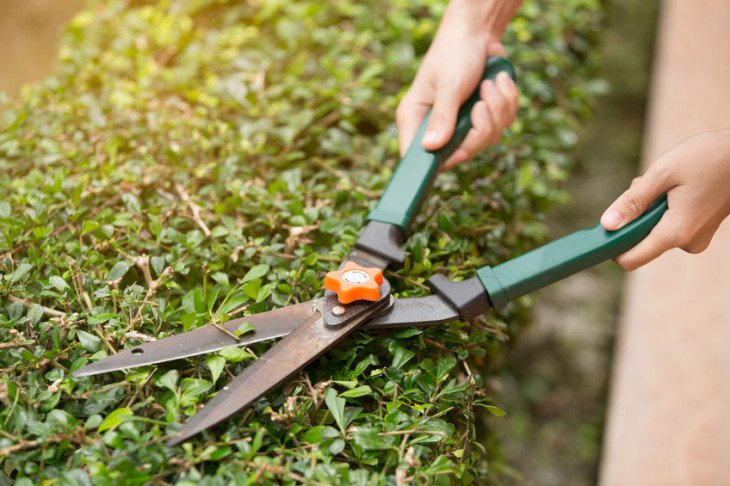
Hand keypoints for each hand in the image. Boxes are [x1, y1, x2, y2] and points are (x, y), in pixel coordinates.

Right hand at [396, 0, 519, 169]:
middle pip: (461, 154)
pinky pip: (503, 125)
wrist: (477, 33)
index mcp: (415, 120)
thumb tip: (431, 147)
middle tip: (482, 103)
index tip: (459, 152)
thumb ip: (442, 116)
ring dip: (498, 110)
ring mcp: (461, 125)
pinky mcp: (483, 118)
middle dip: (481, 129)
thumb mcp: (448, 84)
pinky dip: (507, 103)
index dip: (438, 162)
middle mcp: (436, 127)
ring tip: (491, 84)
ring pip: (487, 140)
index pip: (417, 158)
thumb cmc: (454, 53)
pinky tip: (499, 82)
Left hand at [601, 129, 729, 269]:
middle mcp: (687, 243)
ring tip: (671, 183)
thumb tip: (607, 225)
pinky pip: (670, 225)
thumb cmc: (707, 157)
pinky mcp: (701, 230)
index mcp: (676, 232)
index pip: (631, 260)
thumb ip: (632, 201)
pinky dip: (664, 208)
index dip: (612, 247)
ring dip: (650, 208)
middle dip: (635, 216)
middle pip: (640, 241)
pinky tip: (679, 187)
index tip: (603, 229)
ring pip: (654, 230)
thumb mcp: (663, 173)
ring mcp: (696, 238)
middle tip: (650, 186)